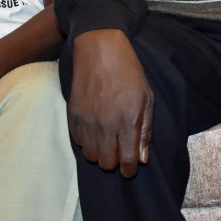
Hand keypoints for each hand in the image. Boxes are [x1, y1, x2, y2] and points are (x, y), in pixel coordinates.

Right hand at [68, 29, 153, 177]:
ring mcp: (87, 121)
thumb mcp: (147, 99)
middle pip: (107, 163)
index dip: (129, 169)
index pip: (127, 161)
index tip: (130, 169)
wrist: (100, 50)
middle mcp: (106, 125)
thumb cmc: (129, 73)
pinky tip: (95, 130)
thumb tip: (141, 158)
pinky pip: (78, 142)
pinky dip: (87, 141)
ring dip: (100, 153)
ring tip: (107, 141)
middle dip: (115, 162)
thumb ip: (145, 130)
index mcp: (128, 121)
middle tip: (120, 151)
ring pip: (91, 156)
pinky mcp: (73, 115)